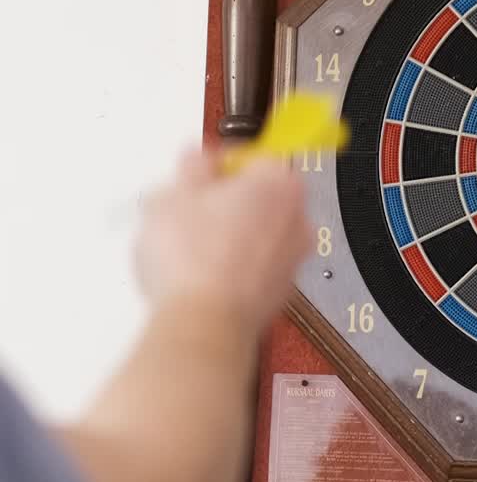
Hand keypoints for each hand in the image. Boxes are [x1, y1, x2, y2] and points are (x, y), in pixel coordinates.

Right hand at [135, 150, 310, 332]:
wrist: (204, 323)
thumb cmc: (193, 256)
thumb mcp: (175, 194)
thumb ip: (192, 168)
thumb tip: (199, 162)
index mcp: (279, 183)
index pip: (253, 157)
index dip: (219, 164)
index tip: (196, 175)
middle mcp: (297, 220)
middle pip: (259, 198)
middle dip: (224, 202)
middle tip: (186, 210)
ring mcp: (293, 261)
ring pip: (256, 235)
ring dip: (228, 236)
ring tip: (186, 249)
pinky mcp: (280, 295)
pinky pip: (254, 268)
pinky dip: (233, 267)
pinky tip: (200, 276)